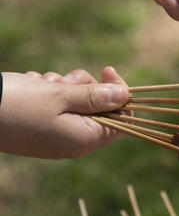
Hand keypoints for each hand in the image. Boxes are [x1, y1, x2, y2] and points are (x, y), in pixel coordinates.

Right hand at [0, 66, 129, 159]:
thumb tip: (124, 96)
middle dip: (86, 88)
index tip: (107, 71)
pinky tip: (33, 87)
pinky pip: (58, 109)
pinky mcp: (43, 132)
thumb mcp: (59, 95)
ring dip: (65, 88)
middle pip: (99, 111)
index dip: (119, 95)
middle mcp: (75, 144)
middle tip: (64, 80)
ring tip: (43, 83)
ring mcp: (58, 139)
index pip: (121, 122)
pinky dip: (50, 93)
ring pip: (78, 106)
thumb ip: (94, 97)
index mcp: (85, 140)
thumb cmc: (17, 104)